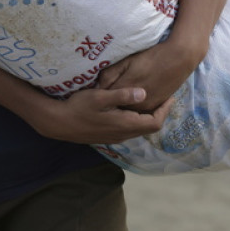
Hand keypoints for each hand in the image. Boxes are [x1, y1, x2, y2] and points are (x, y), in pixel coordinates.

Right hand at [29, 86, 170, 144]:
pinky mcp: (108, 136)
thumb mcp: (100, 97)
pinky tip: (130, 108)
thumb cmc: (78, 107)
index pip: (154, 122)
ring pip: (139, 129)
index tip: (170, 97)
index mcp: (124, 124)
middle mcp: (123, 134)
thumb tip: (144, 93)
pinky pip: (129, 130)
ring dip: (147, 117)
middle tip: (163, 97)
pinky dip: (136, 120)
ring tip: (150, 101)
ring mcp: (115, 137)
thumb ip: (122, 95)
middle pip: (149, 127)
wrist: (59, 123)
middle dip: (159, 113)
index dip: (165, 111)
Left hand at [97, 38, 205, 112]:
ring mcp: (146, 106)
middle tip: (103, 98)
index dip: (98, 94)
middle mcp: (135, 103)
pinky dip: (134, 108)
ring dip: (122, 107)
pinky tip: (131, 99)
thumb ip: (110, 74)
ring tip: (117, 98)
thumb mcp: (127, 61)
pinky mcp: (155, 106)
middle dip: (109, 104)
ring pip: (128, 111)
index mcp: (125, 90)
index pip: (104, 97)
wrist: (178, 59)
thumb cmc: (151, 57)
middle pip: (116, 107)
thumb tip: (98, 86)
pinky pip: (140, 111)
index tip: (93, 92)